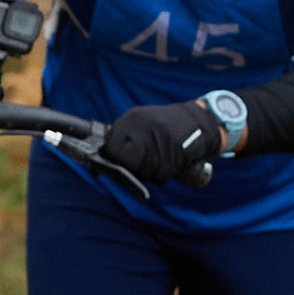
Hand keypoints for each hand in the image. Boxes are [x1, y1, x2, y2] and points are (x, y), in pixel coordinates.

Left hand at [99, 100, 217, 185]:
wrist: (199, 121)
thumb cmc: (164, 128)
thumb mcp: (140, 126)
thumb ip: (120, 143)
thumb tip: (95, 169)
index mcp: (131, 119)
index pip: (110, 148)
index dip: (111, 162)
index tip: (112, 168)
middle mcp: (143, 127)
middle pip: (124, 162)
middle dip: (130, 170)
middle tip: (141, 167)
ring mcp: (158, 139)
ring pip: (142, 171)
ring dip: (149, 174)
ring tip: (159, 162)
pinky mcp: (173, 152)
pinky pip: (160, 175)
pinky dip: (163, 175)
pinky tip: (170, 163)